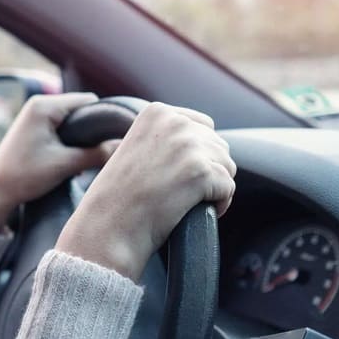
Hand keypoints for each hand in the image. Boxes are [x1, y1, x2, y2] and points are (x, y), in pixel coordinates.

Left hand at [0, 93, 118, 230]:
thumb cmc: (25, 176)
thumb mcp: (66, 165)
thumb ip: (97, 154)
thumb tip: (124, 147)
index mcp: (44, 106)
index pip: (88, 102)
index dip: (102, 120)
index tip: (112, 139)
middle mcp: (38, 105)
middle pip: (80, 110)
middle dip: (90, 131)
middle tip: (97, 154)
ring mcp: (34, 117)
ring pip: (71, 122)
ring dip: (80, 140)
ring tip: (82, 161)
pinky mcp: (33, 130)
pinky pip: (61, 129)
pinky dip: (69, 143)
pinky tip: (71, 162)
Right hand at [55, 102, 235, 280]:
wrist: (109, 226)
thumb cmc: (119, 196)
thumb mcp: (136, 148)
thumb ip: (165, 137)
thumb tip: (199, 139)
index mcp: (157, 112)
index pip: (202, 125)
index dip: (197, 154)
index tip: (177, 174)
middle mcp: (176, 123)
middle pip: (218, 145)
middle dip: (208, 170)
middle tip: (181, 192)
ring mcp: (190, 146)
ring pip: (227, 166)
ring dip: (214, 187)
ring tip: (187, 201)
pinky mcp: (203, 172)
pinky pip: (228, 188)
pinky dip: (219, 204)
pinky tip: (193, 210)